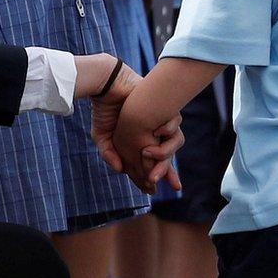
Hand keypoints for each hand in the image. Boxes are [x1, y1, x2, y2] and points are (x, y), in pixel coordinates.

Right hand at [91, 61, 183, 193]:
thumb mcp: (102, 136)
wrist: (108, 86)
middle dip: (167, 171)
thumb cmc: (106, 109)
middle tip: (168, 185)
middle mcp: (154, 134)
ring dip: (164, 156)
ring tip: (150, 162)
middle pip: (168, 155)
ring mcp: (162, 123)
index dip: (153, 176)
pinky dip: (167, 133)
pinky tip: (155, 136)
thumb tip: (120, 170)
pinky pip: (174, 127)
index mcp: (141, 142)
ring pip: (173, 144)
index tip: (153, 192)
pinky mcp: (167, 111)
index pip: (151, 162)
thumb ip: (109, 153)